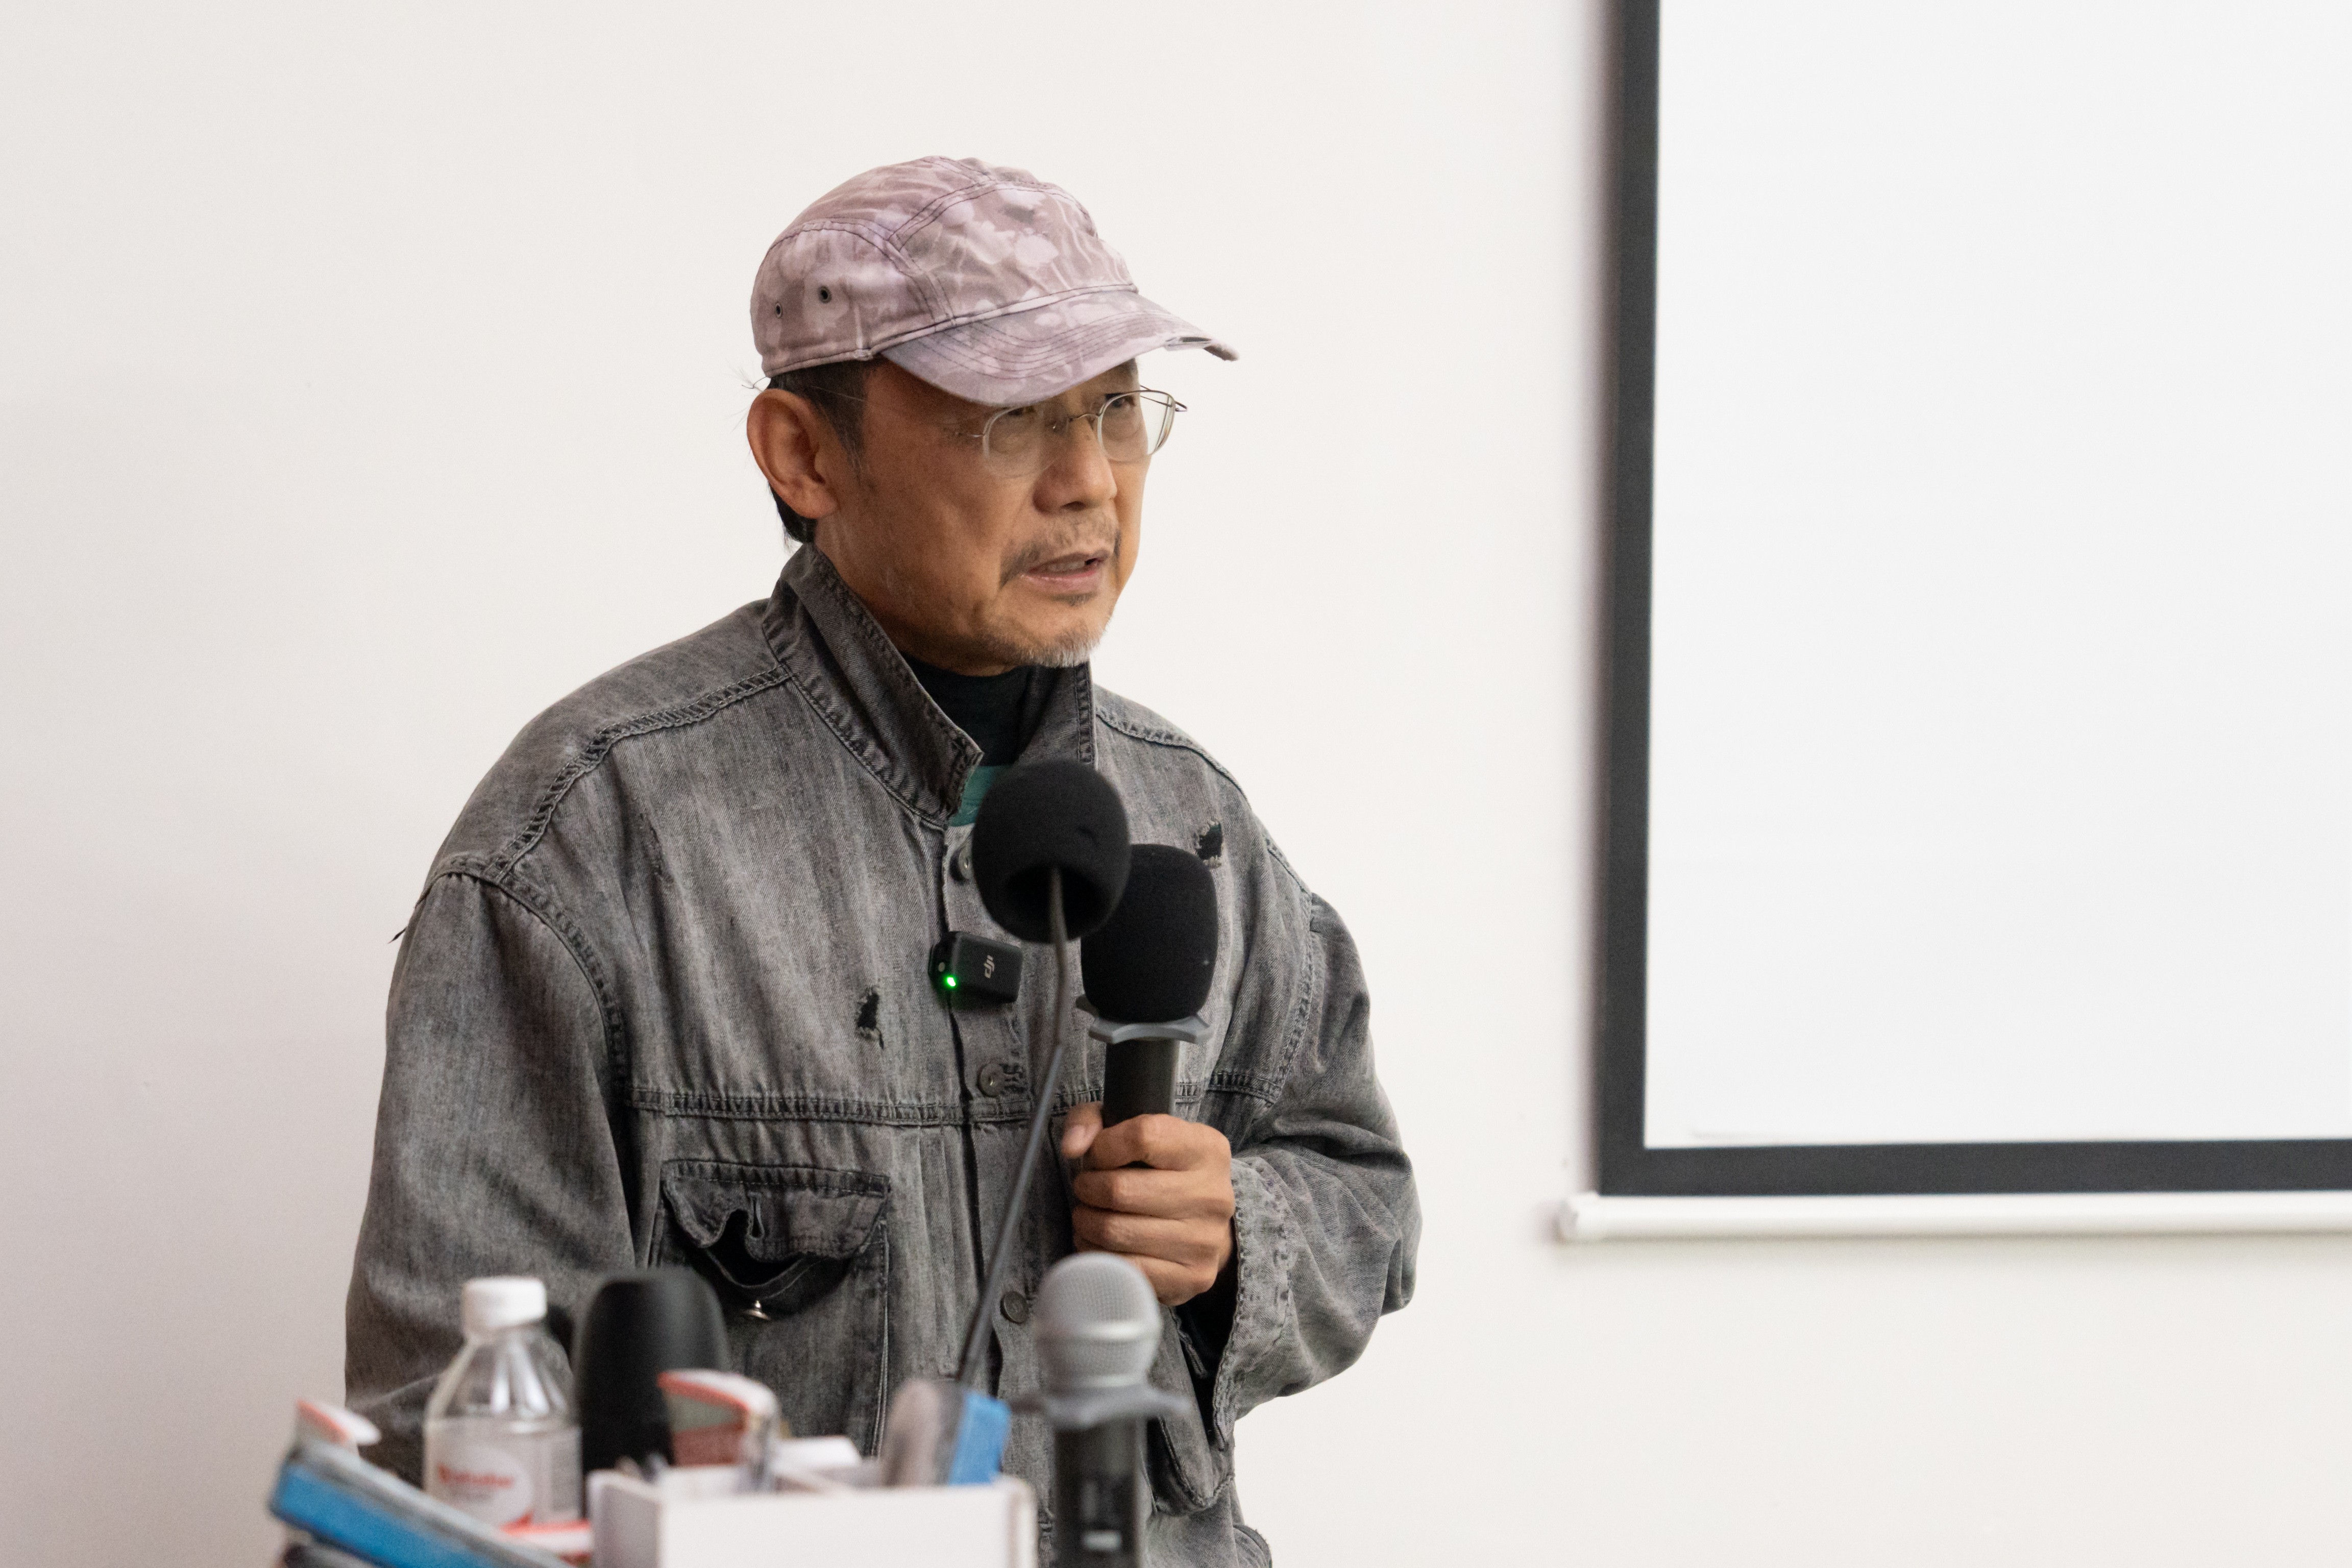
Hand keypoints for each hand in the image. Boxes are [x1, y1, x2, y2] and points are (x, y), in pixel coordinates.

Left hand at [1061, 1105, 1235, 1305]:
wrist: (1204, 1227)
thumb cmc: (1160, 1172)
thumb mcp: (1134, 1131)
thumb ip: (1093, 1121)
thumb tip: (1073, 1147)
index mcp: (1207, 1148)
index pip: (1143, 1136)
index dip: (1104, 1146)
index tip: (1098, 1156)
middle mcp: (1213, 1194)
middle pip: (1120, 1189)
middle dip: (1088, 1188)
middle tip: (1087, 1189)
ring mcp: (1204, 1240)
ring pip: (1114, 1231)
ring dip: (1087, 1222)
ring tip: (1090, 1215)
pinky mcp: (1191, 1277)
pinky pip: (1123, 1267)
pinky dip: (1097, 1254)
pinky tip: (1098, 1243)